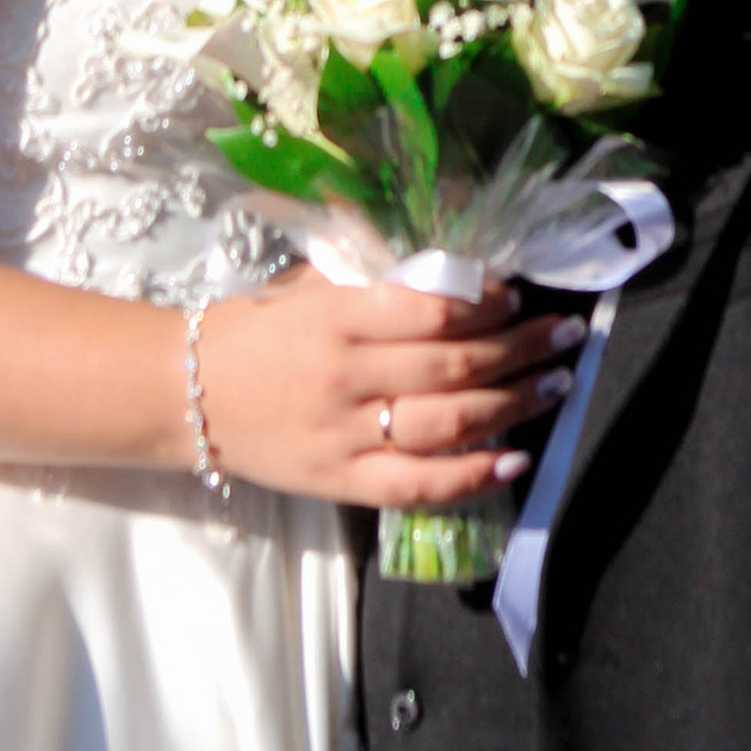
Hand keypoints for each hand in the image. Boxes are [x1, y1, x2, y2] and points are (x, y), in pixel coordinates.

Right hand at [196, 273, 582, 508]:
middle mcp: (345, 376)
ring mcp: (345, 435)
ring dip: (514, 403)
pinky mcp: (342, 482)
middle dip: (521, 347)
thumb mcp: (309, 284)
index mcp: (337, 316)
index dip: (488, 304)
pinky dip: (473, 476)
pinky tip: (515, 459)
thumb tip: (454, 264)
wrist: (185, 394)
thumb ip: (375, 275)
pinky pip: (419, 486)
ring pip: (447, 424)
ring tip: (556, 383)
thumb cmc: (256, 329)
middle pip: (453, 366)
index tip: (519, 293)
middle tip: (565, 333)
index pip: (432, 310)